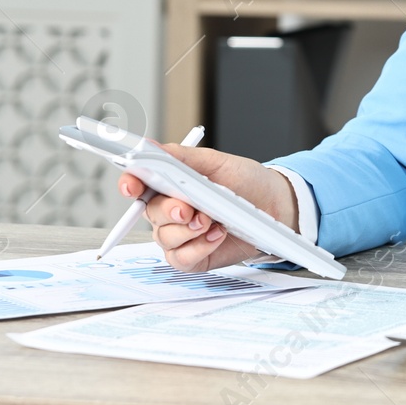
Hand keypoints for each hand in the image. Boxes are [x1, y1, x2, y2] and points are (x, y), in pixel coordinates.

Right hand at [115, 142, 298, 272]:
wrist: (275, 206)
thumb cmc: (246, 183)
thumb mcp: (217, 163)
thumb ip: (182, 157)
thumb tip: (151, 147)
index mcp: (170, 184)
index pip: (138, 184)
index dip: (130, 184)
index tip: (132, 185)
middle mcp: (169, 211)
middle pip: (150, 213)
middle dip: (168, 210)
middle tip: (188, 208)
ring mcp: (179, 235)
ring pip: (164, 237)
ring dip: (188, 229)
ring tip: (212, 219)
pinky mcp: (192, 257)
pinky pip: (182, 258)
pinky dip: (200, 246)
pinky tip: (218, 234)